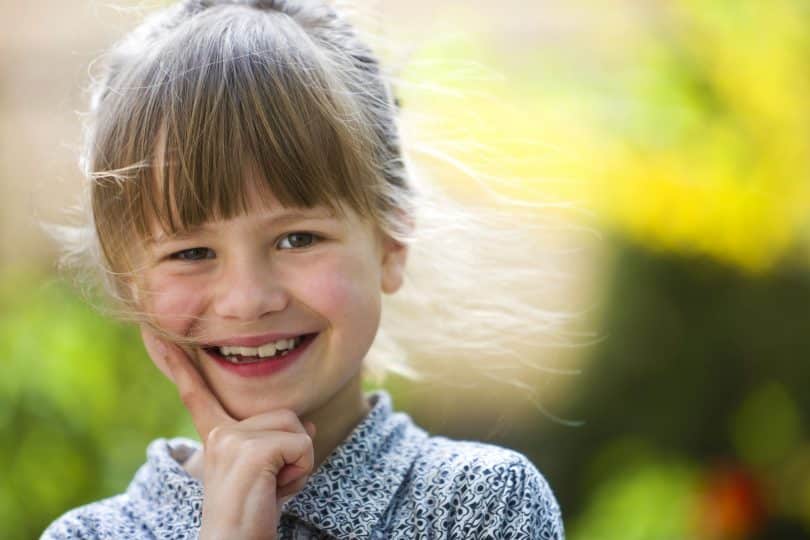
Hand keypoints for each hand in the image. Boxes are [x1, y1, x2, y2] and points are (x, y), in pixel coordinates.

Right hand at [141, 327, 316, 539]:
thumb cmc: (255, 515)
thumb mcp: (269, 472)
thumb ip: (280, 441)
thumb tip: (309, 424)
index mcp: (216, 437)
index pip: (198, 394)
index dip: (177, 363)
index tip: (154, 334)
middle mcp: (220, 434)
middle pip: (285, 415)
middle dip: (293, 450)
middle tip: (270, 485)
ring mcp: (232, 440)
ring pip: (297, 429)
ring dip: (299, 462)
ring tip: (272, 487)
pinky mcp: (250, 451)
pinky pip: (302, 445)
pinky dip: (301, 471)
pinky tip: (276, 490)